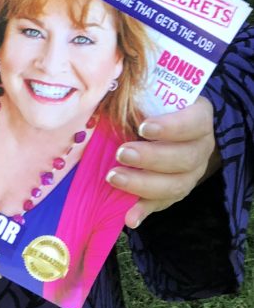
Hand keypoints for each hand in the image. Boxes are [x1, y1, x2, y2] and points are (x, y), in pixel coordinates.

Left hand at [106, 97, 219, 228]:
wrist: (169, 125)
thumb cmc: (155, 102)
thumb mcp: (149, 92)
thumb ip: (136, 93)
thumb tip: (106, 89)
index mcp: (199, 117)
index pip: (194, 122)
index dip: (172, 127)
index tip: (144, 126)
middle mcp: (201, 147)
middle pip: (185, 158)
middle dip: (151, 158)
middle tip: (121, 153)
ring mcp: (191, 173)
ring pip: (176, 185)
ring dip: (144, 184)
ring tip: (114, 178)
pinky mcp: (175, 191)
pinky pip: (163, 204)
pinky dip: (144, 210)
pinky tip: (130, 218)